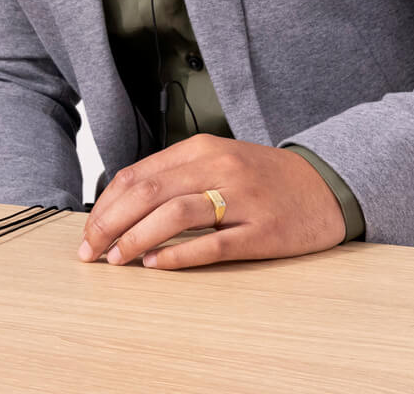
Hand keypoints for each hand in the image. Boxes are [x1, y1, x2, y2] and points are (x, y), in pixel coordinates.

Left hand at [77, 134, 346, 269]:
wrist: (325, 185)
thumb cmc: (262, 178)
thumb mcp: (216, 162)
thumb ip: (173, 177)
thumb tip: (119, 208)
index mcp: (200, 149)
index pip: (136, 175)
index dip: (105, 206)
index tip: (89, 232)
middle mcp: (218, 168)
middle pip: (148, 193)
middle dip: (110, 225)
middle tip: (91, 251)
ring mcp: (241, 199)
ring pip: (175, 215)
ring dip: (137, 239)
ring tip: (117, 259)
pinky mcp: (262, 231)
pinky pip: (213, 244)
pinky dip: (179, 255)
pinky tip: (157, 265)